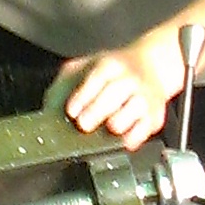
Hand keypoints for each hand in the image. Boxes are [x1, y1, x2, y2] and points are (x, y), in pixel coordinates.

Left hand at [49, 30, 184, 151]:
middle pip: (113, 96)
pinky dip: (133, 137)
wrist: (152, 66)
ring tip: (108, 127)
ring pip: (132, 113)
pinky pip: (144, 131)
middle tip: (84, 124)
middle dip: (96, 112)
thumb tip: (50, 104)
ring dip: (118, 123)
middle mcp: (129, 80)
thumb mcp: (87, 65)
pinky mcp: (154, 116)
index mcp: (110, 65)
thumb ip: (67, 81)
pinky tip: (123, 139)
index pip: (96, 79)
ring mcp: (144, 98)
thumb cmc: (115, 71)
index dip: (82, 96)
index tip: (72, 111)